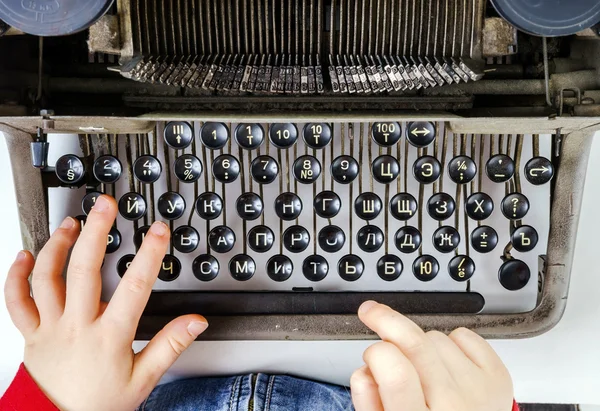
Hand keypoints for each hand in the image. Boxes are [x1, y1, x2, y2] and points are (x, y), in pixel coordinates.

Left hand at [4, 195, 207, 410]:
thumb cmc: (98, 405)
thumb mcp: (143, 379)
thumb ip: (170, 345)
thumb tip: (195, 322)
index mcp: (109, 337)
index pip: (135, 287)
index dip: (149, 254)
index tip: (158, 230)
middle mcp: (77, 326)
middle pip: (84, 270)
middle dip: (97, 232)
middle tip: (105, 205)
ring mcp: (50, 328)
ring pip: (47, 278)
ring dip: (57, 246)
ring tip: (71, 223)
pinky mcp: (30, 334)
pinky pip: (16, 302)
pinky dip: (16, 277)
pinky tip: (24, 255)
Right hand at [350, 301, 513, 410]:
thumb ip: (369, 401)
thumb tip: (365, 369)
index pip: (397, 374)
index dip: (377, 353)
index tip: (371, 352)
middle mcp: (452, 405)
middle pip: (417, 344)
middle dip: (387, 319)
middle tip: (371, 312)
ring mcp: (478, 390)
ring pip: (435, 336)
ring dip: (420, 343)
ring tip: (423, 369)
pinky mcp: (497, 376)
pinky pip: (463, 335)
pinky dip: (450, 341)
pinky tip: (447, 364)